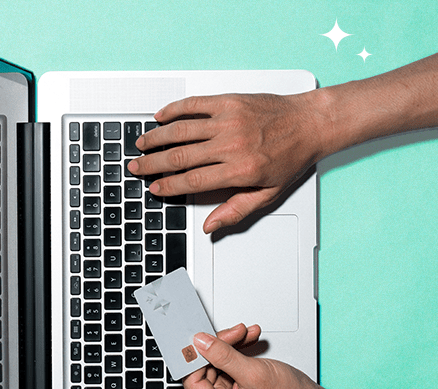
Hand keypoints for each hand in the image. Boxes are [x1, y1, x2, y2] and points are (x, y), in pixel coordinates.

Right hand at [129, 93, 321, 232]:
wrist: (312, 123)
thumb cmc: (292, 157)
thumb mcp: (268, 193)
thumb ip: (236, 210)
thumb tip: (211, 226)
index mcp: (240, 170)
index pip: (192, 181)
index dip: (168, 186)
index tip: (154, 188)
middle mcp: (232, 145)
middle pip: (180, 156)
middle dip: (152, 164)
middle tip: (137, 167)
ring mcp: (230, 121)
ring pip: (181, 130)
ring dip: (156, 138)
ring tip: (142, 144)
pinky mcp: (230, 101)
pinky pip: (194, 104)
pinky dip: (174, 110)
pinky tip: (161, 117)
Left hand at [184, 329, 319, 388]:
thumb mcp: (252, 373)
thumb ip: (222, 356)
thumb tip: (200, 343)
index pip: (193, 381)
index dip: (197, 358)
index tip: (201, 339)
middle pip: (204, 368)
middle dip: (219, 346)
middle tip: (233, 332)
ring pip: (215, 361)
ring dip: (229, 344)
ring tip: (244, 333)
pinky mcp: (232, 385)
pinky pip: (226, 362)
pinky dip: (235, 349)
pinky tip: (246, 339)